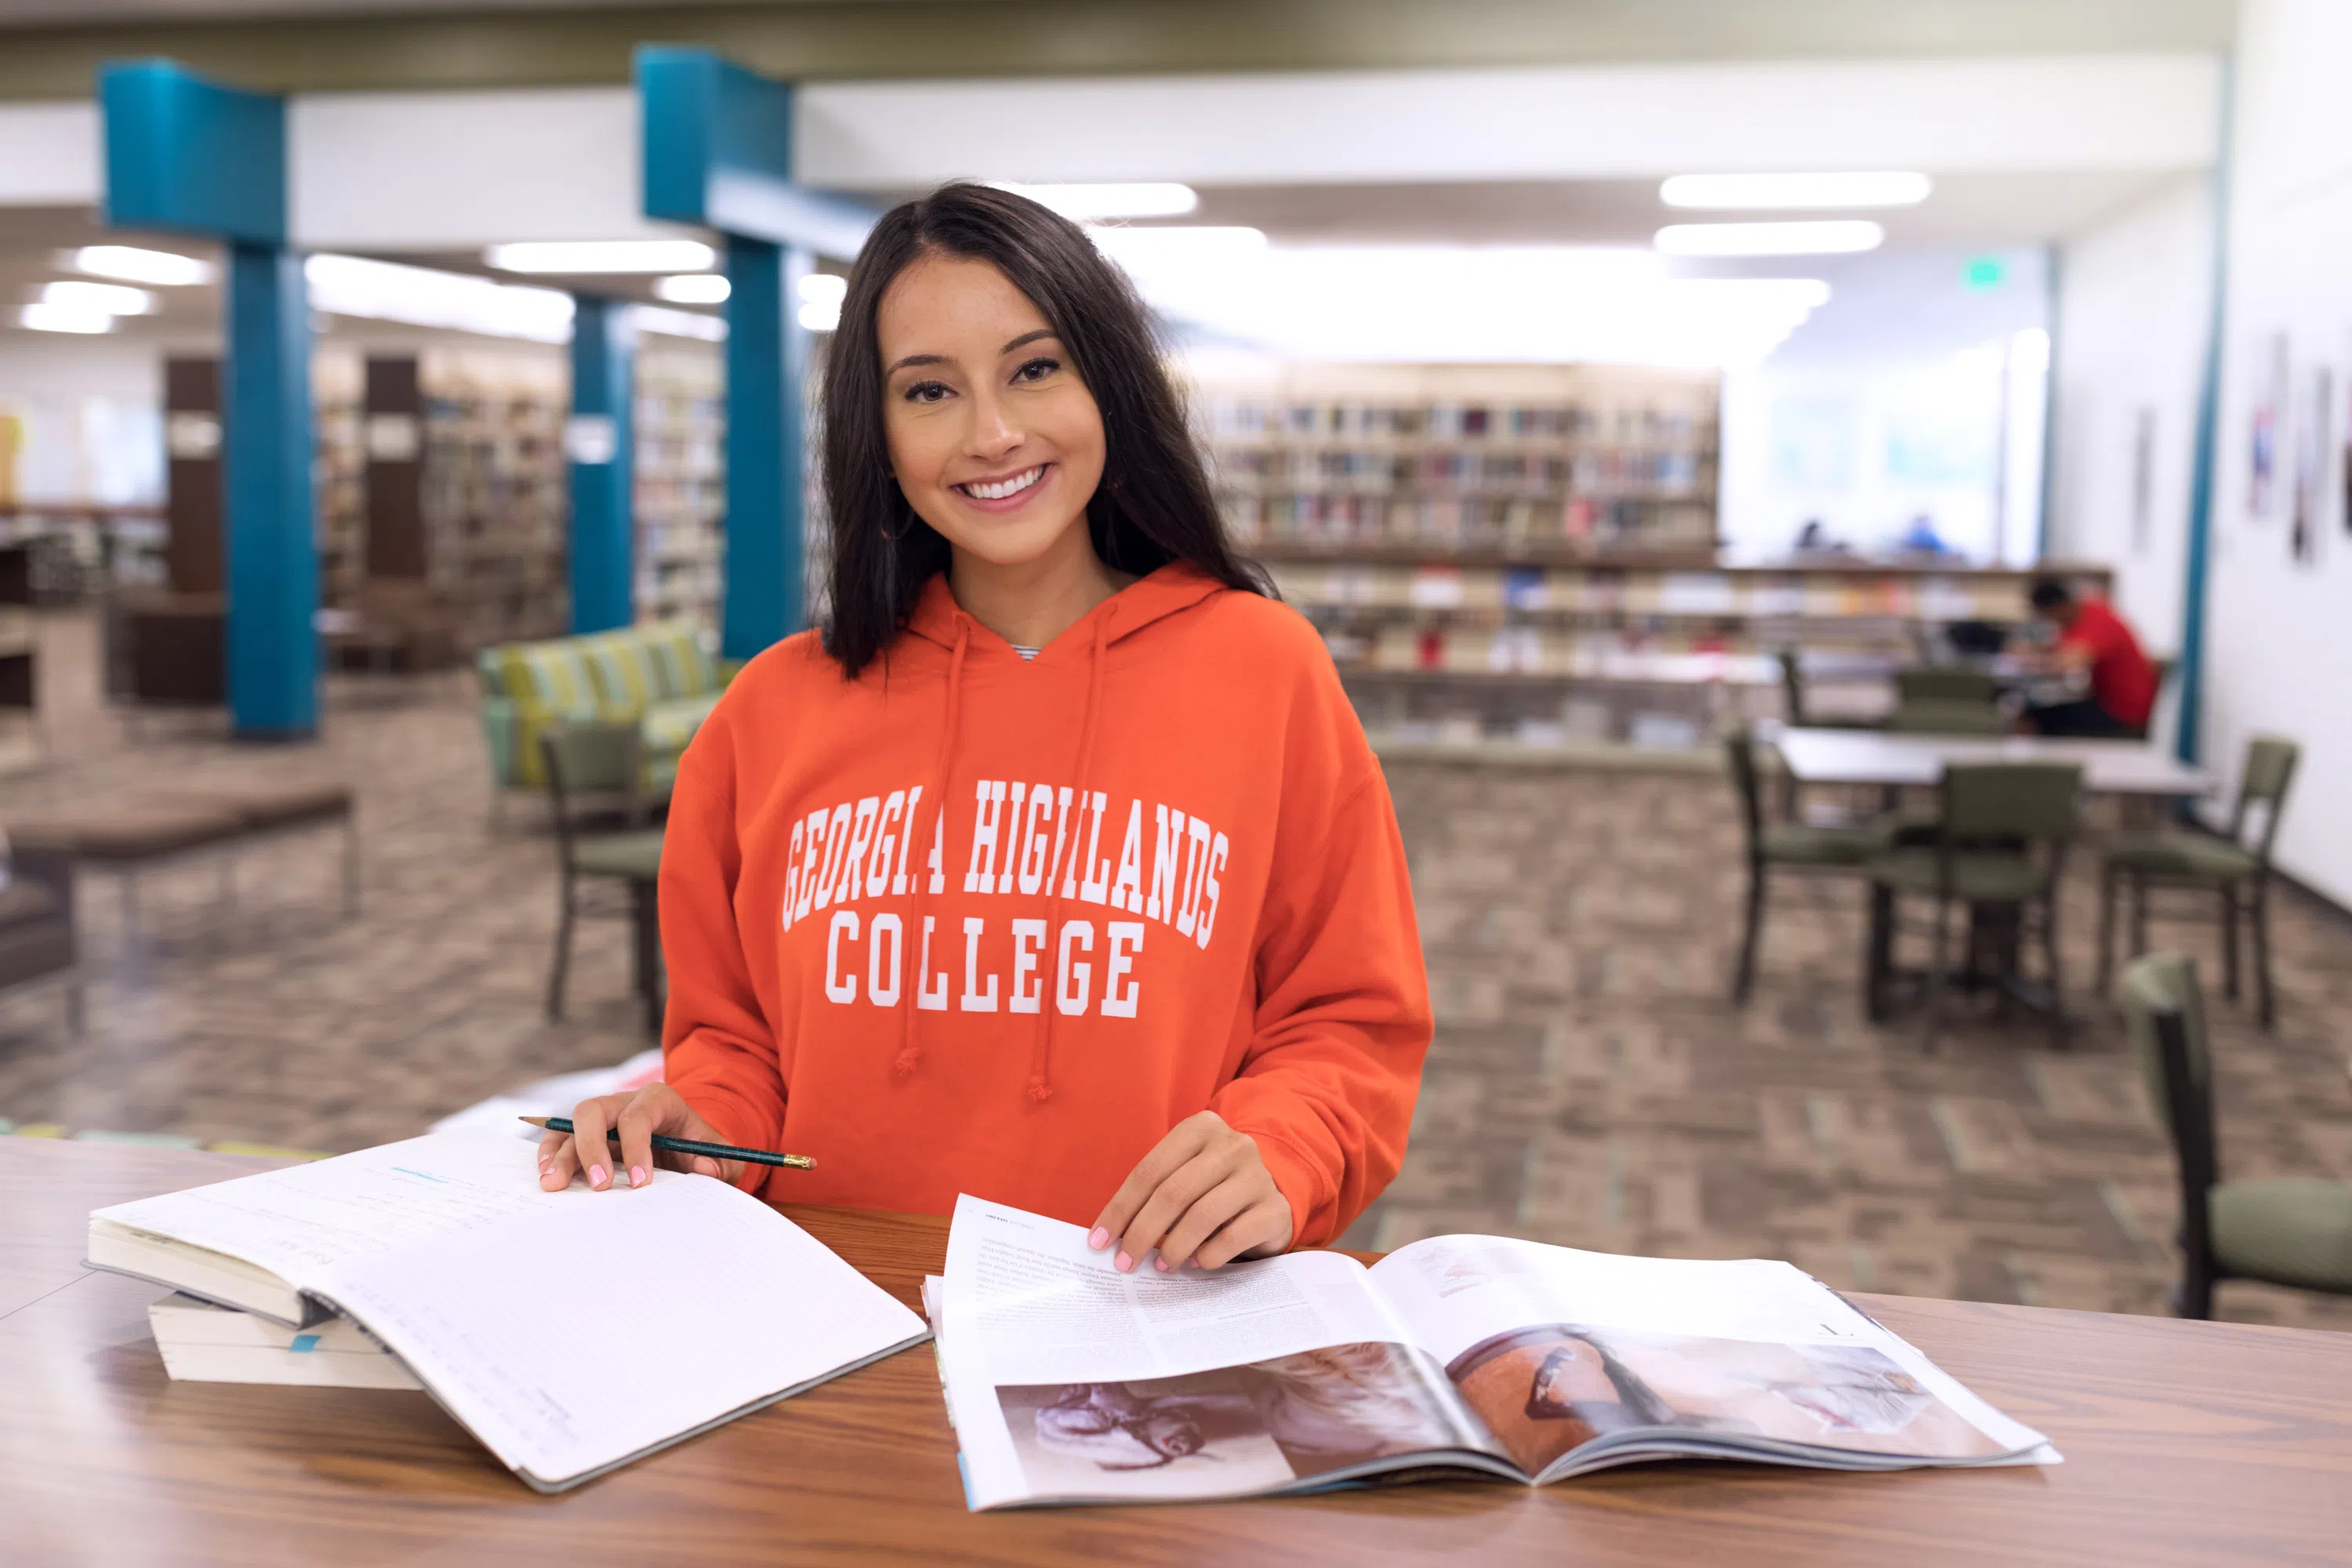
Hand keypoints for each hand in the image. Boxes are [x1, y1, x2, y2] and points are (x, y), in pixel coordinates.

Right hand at [536, 1084, 742, 1192]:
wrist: (687, 1147)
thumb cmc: (701, 1149)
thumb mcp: (722, 1154)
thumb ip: (721, 1162)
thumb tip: (707, 1169)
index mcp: (659, 1100)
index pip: (640, 1116)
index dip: (637, 1147)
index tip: (641, 1183)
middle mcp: (624, 1103)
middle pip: (594, 1110)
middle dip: (592, 1147)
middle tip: (599, 1185)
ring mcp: (602, 1118)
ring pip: (571, 1125)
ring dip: (560, 1154)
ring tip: (553, 1184)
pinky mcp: (586, 1135)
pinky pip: (559, 1137)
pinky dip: (549, 1154)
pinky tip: (547, 1175)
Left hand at [1088, 1111, 1293, 1272]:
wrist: (1269, 1197)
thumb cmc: (1212, 1189)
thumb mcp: (1183, 1176)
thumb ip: (1154, 1194)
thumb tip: (1111, 1236)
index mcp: (1201, 1127)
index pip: (1149, 1170)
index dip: (1120, 1208)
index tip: (1099, 1241)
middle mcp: (1232, 1145)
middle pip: (1173, 1192)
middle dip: (1142, 1232)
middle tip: (1125, 1262)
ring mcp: (1258, 1175)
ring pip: (1202, 1215)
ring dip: (1173, 1247)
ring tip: (1161, 1267)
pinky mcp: (1275, 1208)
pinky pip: (1234, 1236)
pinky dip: (1208, 1255)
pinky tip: (1196, 1263)